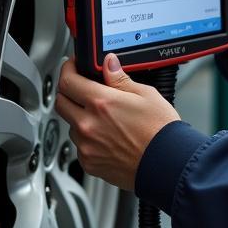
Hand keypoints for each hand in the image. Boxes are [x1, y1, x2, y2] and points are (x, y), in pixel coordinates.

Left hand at [55, 54, 179, 191]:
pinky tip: (108, 137)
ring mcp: (86, 146)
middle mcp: (88, 125)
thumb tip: (109, 64)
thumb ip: (120, 79)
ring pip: (71, 125)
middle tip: (83, 89)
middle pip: (61, 102)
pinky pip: (80, 146)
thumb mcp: (146, 95)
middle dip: (69, 92)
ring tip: (105, 119)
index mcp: (101, 103)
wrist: (167, 163)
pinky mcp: (89, 163)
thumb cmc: (160, 131)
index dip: (68, 69)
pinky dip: (89, 139)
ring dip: (80, 117)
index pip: (68, 81)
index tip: (73, 67)